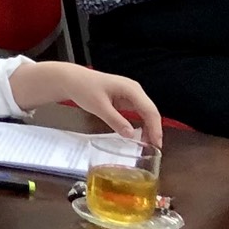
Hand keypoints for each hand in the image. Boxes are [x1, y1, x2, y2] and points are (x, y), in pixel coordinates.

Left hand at [10, 61, 162, 147]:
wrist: (72, 80)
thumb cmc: (83, 88)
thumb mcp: (98, 106)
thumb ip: (115, 120)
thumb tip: (131, 135)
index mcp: (131, 89)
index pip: (150, 110)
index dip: (156, 128)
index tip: (157, 143)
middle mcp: (135, 91)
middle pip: (151, 112)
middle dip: (154, 130)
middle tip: (155, 148)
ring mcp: (131, 94)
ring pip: (145, 113)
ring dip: (148, 128)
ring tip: (148, 145)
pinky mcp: (125, 99)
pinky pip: (137, 113)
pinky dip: (140, 124)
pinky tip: (139, 135)